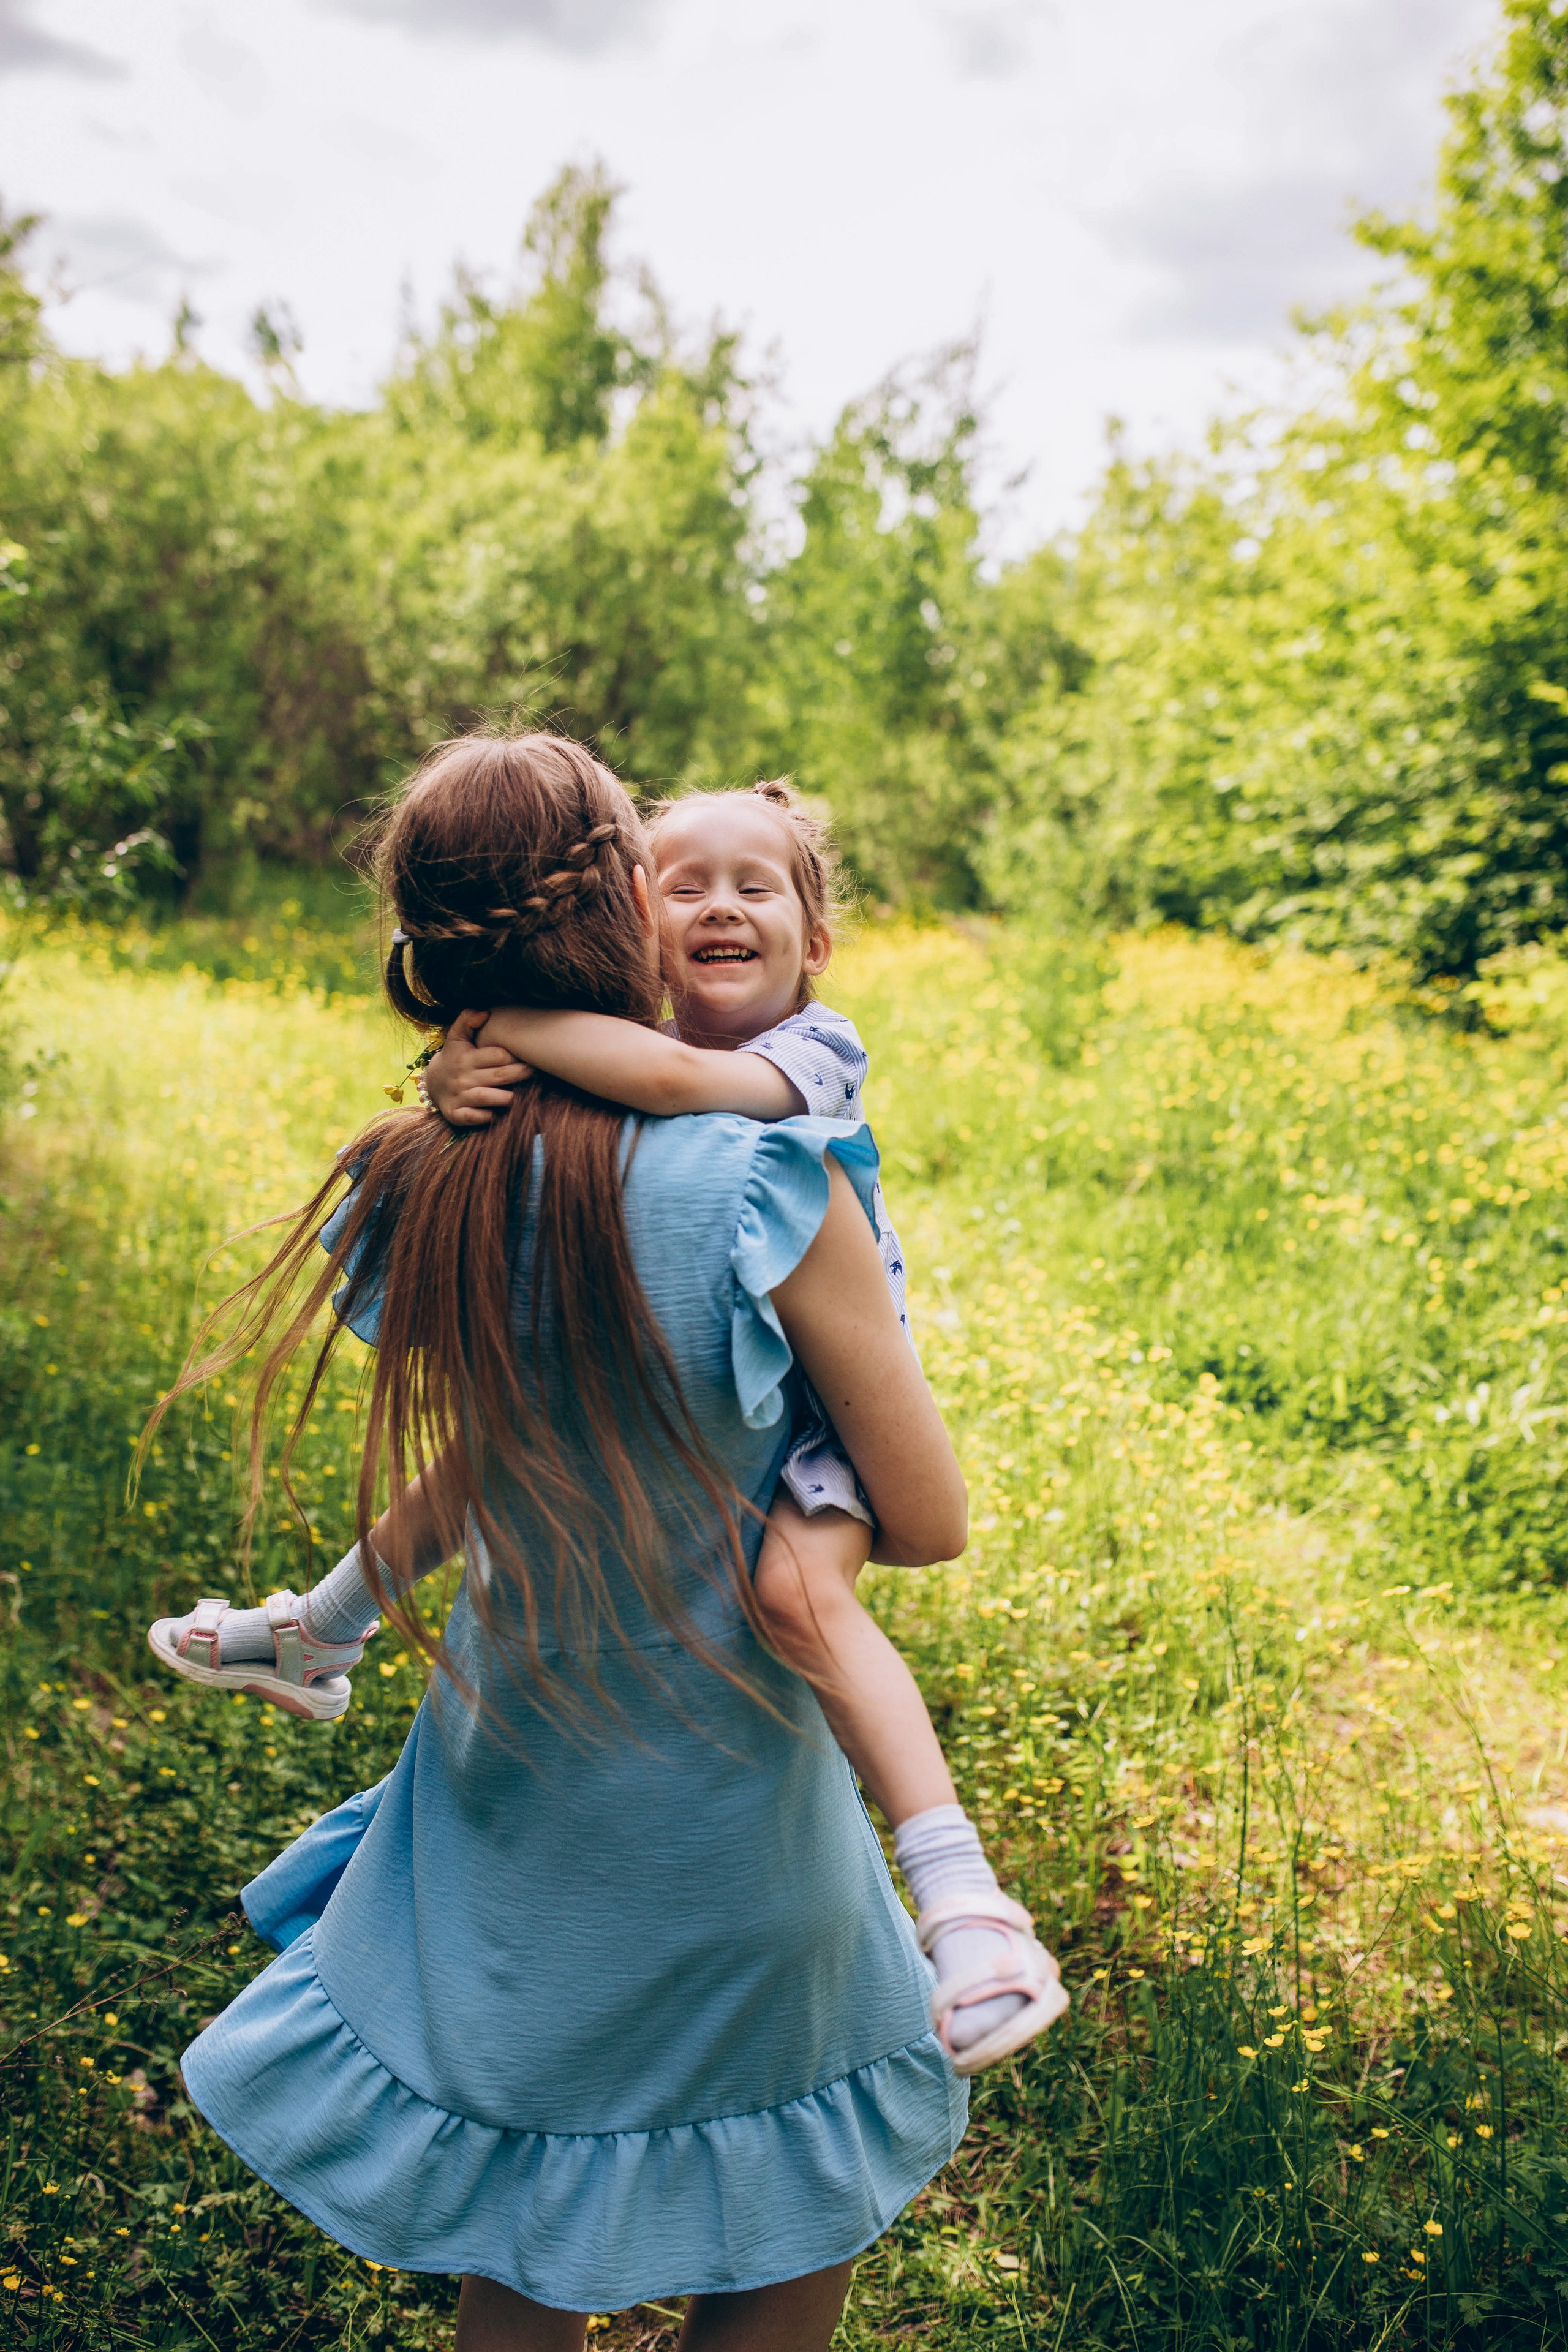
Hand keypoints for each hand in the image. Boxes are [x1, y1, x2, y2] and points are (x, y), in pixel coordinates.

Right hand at [421, 1007, 532, 1127]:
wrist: (432, 1083)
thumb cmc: (455, 1057)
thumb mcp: (456, 1036)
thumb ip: (467, 1021)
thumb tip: (484, 1012)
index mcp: (467, 1058)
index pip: (497, 1056)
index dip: (515, 1056)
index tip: (529, 1055)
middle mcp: (463, 1077)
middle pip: (499, 1076)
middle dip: (520, 1074)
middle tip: (535, 1071)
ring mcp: (459, 1096)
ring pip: (488, 1097)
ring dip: (507, 1097)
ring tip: (522, 1095)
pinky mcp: (456, 1114)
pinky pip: (474, 1117)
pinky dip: (486, 1116)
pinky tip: (497, 1113)